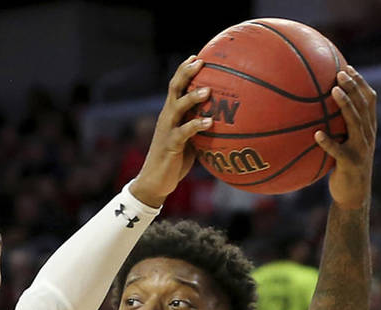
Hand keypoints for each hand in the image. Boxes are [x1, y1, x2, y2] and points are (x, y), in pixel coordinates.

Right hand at [130, 56, 211, 206]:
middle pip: (174, 89)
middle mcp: (167, 118)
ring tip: (208, 91)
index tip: (197, 56)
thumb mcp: (190, 141)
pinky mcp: (170, 145)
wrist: (154, 182)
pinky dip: (196, 126)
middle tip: (200, 62)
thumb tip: (226, 122)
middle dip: (186, 73)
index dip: (184, 70)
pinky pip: (183, 132)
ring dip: (192, 98)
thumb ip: (201, 128)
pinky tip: (209, 122)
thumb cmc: (175, 161)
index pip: (176, 86)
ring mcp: (167, 130)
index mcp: (171, 114)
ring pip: (177, 107)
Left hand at [315, 66, 375, 209]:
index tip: (348, 67)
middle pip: (364, 105)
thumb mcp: (344, 145)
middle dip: (353, 86)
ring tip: (333, 91)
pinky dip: (328, 142)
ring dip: (345, 105)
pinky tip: (316, 134)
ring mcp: (361, 148)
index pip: (369, 100)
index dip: (360, 83)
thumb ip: (338, 129)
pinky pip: (338, 150)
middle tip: (339, 72)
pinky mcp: (351, 163)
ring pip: (355, 122)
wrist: (353, 195)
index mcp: (368, 128)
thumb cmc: (344, 167)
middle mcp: (368, 135)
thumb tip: (315, 112)